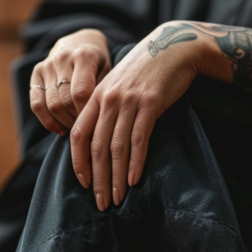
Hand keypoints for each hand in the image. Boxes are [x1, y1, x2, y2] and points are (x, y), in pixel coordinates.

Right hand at [30, 29, 110, 134]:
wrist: (81, 41)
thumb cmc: (100, 63)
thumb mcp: (109, 72)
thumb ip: (102, 92)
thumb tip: (96, 123)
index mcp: (84, 56)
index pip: (80, 93)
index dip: (86, 113)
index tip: (95, 123)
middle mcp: (62, 58)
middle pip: (65, 101)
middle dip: (76, 120)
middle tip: (87, 129)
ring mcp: (47, 65)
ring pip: (51, 105)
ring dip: (64, 122)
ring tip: (76, 128)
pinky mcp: (36, 72)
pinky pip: (36, 104)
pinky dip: (47, 121)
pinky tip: (60, 129)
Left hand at [70, 22, 208, 210]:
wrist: (173, 48)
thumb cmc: (146, 72)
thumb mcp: (119, 86)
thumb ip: (106, 109)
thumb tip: (98, 142)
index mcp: (96, 96)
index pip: (78, 134)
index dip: (78, 162)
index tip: (84, 184)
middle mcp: (108, 99)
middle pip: (96, 147)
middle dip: (98, 179)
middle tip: (101, 203)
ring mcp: (129, 101)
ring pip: (117, 147)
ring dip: (116, 177)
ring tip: (117, 198)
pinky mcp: (150, 104)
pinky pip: (139, 139)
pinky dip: (135, 163)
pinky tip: (134, 180)